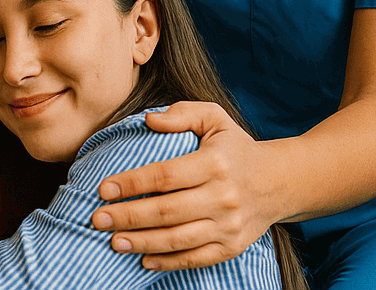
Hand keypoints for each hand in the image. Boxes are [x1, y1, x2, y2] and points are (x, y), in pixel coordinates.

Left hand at [91, 101, 276, 270]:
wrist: (279, 182)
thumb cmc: (235, 147)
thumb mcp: (214, 118)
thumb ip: (182, 113)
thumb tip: (149, 120)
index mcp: (215, 164)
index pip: (165, 176)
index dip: (131, 183)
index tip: (103, 188)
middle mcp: (224, 197)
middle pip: (167, 211)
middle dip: (127, 216)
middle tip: (96, 218)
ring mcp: (229, 226)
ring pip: (179, 239)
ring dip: (142, 242)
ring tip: (112, 240)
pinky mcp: (232, 246)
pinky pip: (197, 258)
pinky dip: (169, 261)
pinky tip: (143, 259)